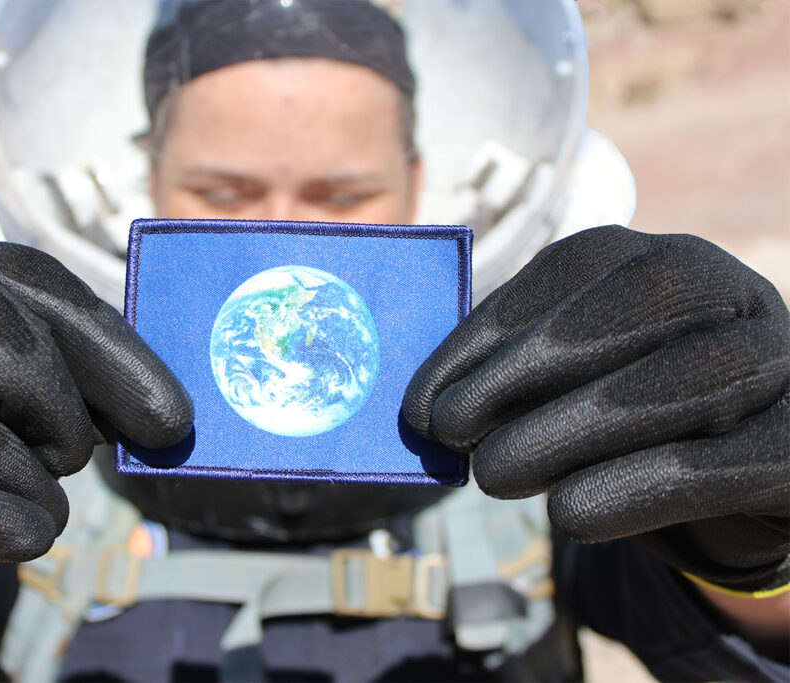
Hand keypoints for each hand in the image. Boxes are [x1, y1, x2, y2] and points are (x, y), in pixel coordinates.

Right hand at [0, 242, 192, 638]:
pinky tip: (21, 537)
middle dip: (46, 391)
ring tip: (46, 511)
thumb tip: (167, 417)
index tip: (172, 420)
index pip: (26, 277)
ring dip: (9, 466)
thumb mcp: (28, 420)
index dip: (107, 344)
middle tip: (78, 458)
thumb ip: (85, 397)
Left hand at [403, 226, 788, 594]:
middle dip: (533, 363)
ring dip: (575, 426)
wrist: (737, 482)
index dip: (492, 327)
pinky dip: (638, 486)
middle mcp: (737, 294)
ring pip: (696, 374)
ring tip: (492, 476)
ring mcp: (784, 363)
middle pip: (648, 299)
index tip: (423, 400)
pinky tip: (568, 514)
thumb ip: (514, 376)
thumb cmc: (632, 421)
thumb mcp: (572, 383)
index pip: (579, 263)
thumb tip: (429, 408)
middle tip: (450, 429)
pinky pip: (728, 462)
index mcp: (669, 261)